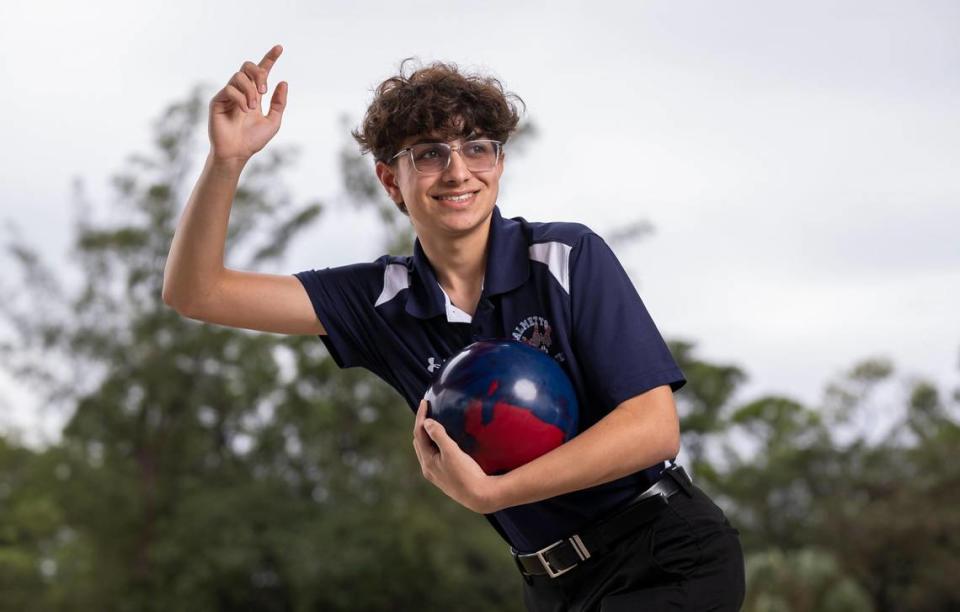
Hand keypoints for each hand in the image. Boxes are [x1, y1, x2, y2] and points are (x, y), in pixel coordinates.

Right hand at [208, 44, 286, 162]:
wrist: (237, 153)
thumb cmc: (253, 140)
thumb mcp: (273, 121)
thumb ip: (279, 103)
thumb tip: (283, 82)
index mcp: (255, 94)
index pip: (262, 71)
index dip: (270, 58)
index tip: (280, 48)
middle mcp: (241, 91)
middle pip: (247, 66)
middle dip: (258, 73)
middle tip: (264, 90)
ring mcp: (228, 94)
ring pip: (239, 76)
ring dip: (250, 90)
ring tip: (253, 107)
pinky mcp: (217, 100)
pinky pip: (230, 89)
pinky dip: (241, 99)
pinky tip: (244, 110)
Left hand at [412, 399, 500, 513]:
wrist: (480, 497)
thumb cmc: (466, 474)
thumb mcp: (452, 452)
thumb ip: (438, 435)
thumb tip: (426, 422)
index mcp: (427, 461)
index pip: (418, 433)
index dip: (420, 416)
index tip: (424, 401)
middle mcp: (428, 468)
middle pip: (419, 441)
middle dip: (421, 425)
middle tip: (427, 410)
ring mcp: (436, 474)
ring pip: (425, 450)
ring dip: (426, 436)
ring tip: (433, 423)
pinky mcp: (444, 477)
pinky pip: (433, 456)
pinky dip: (433, 445)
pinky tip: (443, 443)